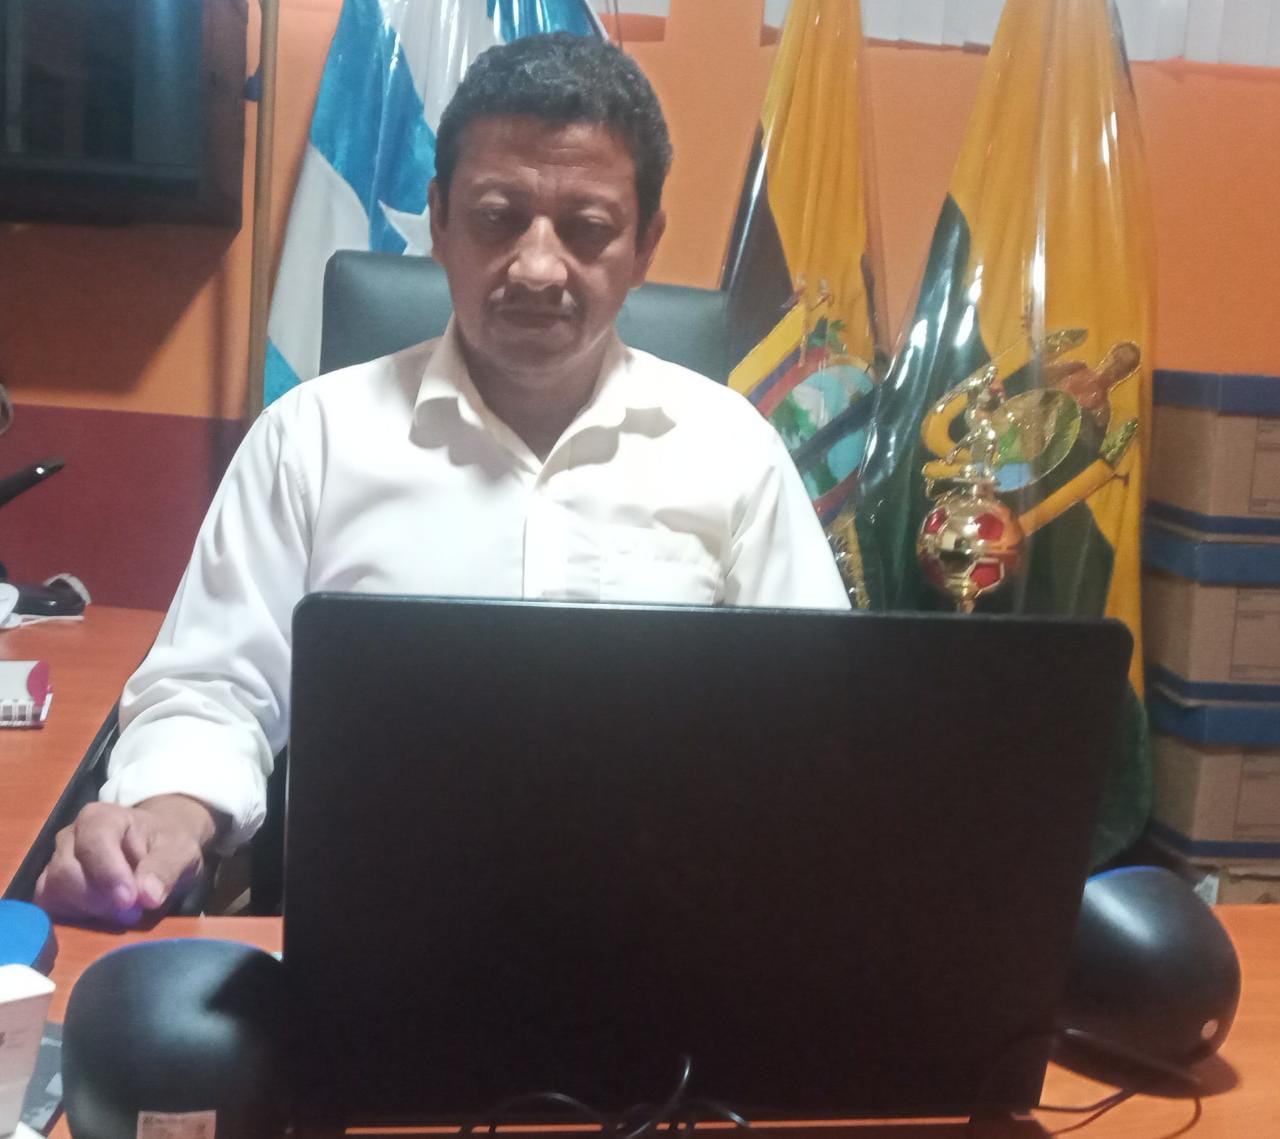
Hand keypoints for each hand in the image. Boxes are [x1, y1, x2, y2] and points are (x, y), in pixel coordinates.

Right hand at [34, 795, 221, 926]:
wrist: (157, 851)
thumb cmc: (166, 845)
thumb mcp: (181, 852)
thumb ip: (165, 870)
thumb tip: (148, 897)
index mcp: (101, 817)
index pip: (94, 842)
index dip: (109, 874)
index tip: (131, 900)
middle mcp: (71, 836)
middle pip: (66, 872)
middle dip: (100, 899)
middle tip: (133, 912)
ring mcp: (56, 862)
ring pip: (54, 892)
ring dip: (89, 911)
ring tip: (124, 913)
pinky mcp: (51, 888)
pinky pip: (51, 908)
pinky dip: (75, 919)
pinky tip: (103, 917)